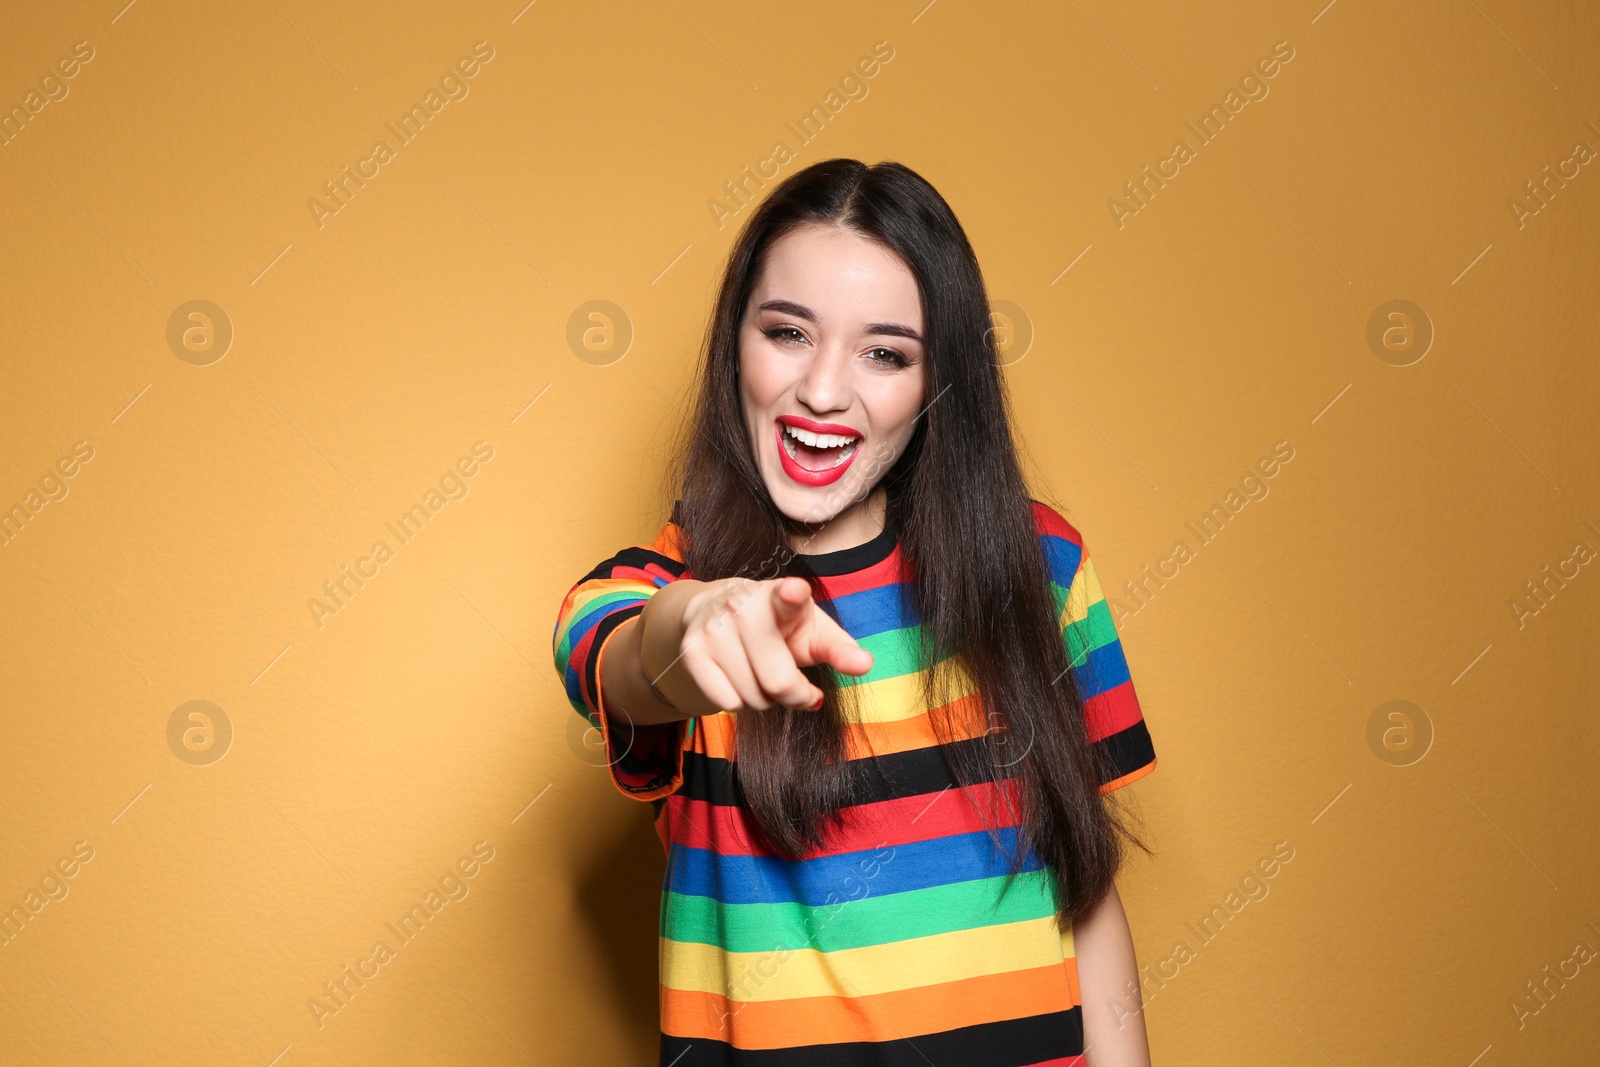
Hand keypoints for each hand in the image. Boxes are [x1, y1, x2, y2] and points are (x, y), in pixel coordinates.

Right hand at [643, 575, 873, 713]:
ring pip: (751, 698)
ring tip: (762, 674)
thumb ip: (840, 649)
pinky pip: (726, 702)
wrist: (717, 610)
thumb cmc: (780, 626)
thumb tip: (866, 664)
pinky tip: (739, 678)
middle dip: (794, 695)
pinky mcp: (691, 651)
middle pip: (777, 681)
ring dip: (765, 700)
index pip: (787, 596)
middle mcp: (742, 606)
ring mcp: (712, 628)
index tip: (794, 590)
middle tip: (796, 685)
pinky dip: (739, 702)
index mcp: (781, 596)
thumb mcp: (814, 633)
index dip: (791, 594)